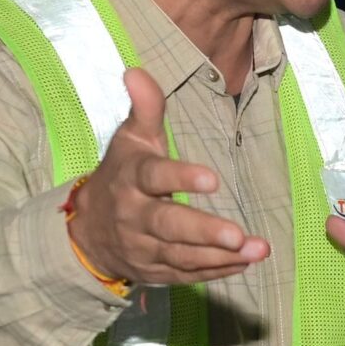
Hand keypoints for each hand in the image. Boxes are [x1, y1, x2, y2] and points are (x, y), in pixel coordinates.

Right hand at [67, 68, 270, 286]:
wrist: (87, 231)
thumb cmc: (122, 176)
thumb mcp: (131, 139)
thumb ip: (145, 108)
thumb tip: (136, 71)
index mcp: (132, 178)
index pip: (155, 176)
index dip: (181, 178)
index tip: (213, 180)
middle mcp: (135, 216)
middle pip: (169, 225)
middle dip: (204, 232)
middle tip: (238, 235)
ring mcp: (144, 247)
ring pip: (181, 255)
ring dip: (220, 256)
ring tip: (257, 250)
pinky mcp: (155, 271)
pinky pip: (186, 274)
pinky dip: (215, 272)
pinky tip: (244, 265)